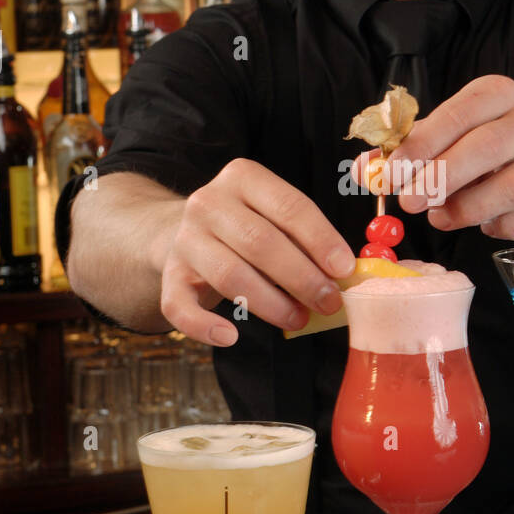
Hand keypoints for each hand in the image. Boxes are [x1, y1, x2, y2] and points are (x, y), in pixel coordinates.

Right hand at [159, 159, 355, 344]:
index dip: (321, 240)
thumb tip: (343, 274)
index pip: (290, 206)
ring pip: (229, 274)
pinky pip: (180, 306)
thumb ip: (303, 238)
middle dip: (301, 277)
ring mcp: (185, 239)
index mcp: (243, 177)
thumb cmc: (246, 227)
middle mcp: (209, 202)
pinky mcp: (169, 275)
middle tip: (329, 303)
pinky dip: (204, 326)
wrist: (181, 231)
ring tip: (299, 319)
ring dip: (270, 303)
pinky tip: (230, 336)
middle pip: (261, 242)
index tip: (344, 270)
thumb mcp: (272, 216)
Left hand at [352, 75, 513, 238]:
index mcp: (496, 95)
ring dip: (466, 208)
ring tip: (439, 217)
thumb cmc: (474, 148)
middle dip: (442, 177)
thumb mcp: (438, 138)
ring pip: (510, 187)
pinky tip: (482, 225)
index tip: (392, 171)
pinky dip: (498, 227)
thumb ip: (400, 151)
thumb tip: (364, 170)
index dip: (423, 142)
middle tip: (408, 201)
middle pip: (487, 146)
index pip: (459, 112)